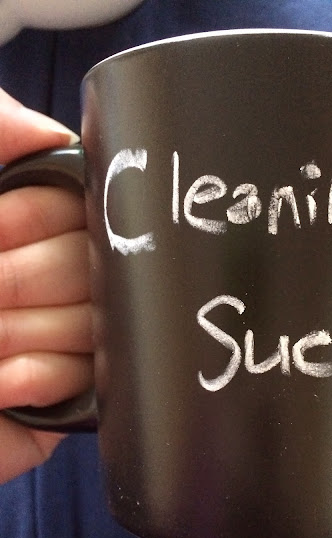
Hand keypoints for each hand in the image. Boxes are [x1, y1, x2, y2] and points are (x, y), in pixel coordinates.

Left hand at [0, 88, 92, 482]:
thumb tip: (47, 131)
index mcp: (18, 224)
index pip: (76, 209)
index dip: (31, 219)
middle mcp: (43, 275)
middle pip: (91, 266)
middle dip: (20, 279)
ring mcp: (54, 333)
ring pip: (94, 322)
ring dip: (21, 330)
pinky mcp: (57, 392)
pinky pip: (82, 377)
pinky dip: (37, 375)